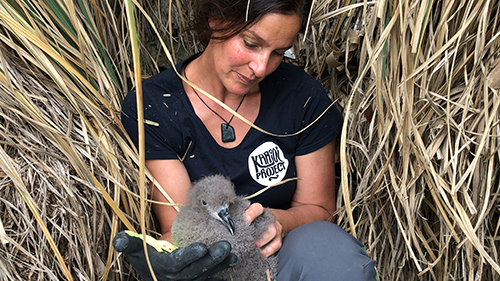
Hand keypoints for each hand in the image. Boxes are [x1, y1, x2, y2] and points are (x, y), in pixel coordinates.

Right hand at [112, 231, 237, 280]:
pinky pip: (212, 276)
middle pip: (197, 269)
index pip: (178, 262)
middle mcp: (178, 276)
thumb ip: (129, 244)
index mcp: (165, 267)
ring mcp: (190, 279)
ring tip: (233, 254)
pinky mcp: (199, 278)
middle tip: (226, 246)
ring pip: (207, 273)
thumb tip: (119, 240)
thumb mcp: (135, 248)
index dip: (189, 255)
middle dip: (212, 259)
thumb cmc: (145, 256)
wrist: (154, 271)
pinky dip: (222, 270)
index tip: (201, 247)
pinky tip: (234, 262)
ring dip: (221, 264)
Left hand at [245, 203, 283, 256]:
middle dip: (261, 235)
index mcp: (261, 210)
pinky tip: (262, 254)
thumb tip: (228, 222)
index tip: (245, 220)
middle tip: (252, 242)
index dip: (252, 213)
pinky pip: (277, 244)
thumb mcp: (250, 212)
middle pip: (268, 224)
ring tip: (257, 249)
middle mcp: (271, 218)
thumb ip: (241, 216)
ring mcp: (277, 228)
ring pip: (274, 235)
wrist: (274, 218)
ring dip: (265, 243)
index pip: (257, 209)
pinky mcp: (279, 237)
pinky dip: (270, 250)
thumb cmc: (259, 217)